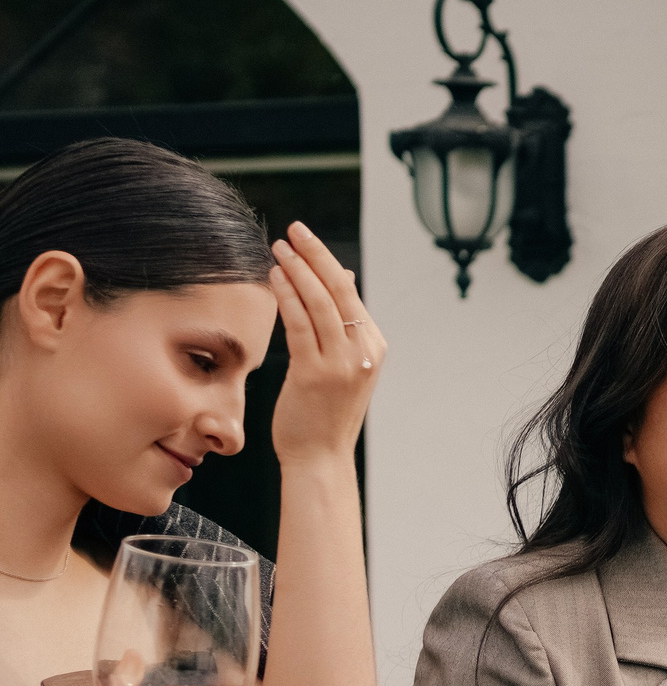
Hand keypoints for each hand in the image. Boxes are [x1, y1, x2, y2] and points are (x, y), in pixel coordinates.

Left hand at [267, 223, 387, 467]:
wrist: (320, 456)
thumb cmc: (325, 411)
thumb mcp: (342, 364)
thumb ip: (341, 324)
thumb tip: (341, 278)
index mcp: (374, 347)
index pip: (350, 294)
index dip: (326, 262)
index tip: (305, 239)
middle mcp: (365, 352)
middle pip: (339, 291)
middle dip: (315, 256)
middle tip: (293, 230)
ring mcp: (344, 364)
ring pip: (320, 303)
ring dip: (297, 271)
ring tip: (277, 248)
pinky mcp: (317, 374)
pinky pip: (300, 325)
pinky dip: (287, 297)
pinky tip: (274, 278)